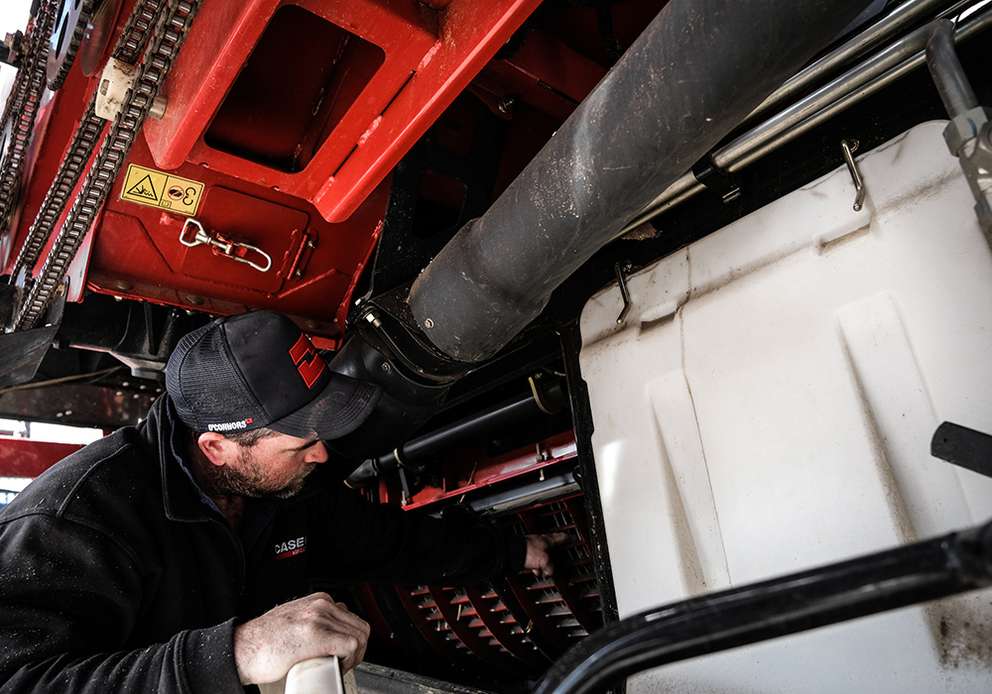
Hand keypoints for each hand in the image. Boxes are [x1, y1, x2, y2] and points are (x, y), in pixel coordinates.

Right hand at [233, 592, 369, 683]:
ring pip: (359, 636)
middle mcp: (321, 605)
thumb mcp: (295, 619)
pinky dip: (349, 660)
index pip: (352, 618)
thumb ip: (316, 620)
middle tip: (344, 663)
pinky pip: (350, 645)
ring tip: (339, 666)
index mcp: (318, 600)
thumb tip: (334, 632)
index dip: (352, 639)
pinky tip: (336, 666)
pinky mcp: (316, 635)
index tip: (344, 653)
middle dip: (356, 649)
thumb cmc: (264, 641)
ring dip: (354, 656)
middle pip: (359, 627)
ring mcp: (319, 618)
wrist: (243, 649)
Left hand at [523, 532, 568, 577]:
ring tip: (545, 570)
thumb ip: (550, 566)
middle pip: (551, 548)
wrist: (510, 553)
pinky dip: (536, 566)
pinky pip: (534, 561)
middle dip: (555, 556)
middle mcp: (540, 541)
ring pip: (542, 556)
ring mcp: (532, 547)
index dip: (567, 538)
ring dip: (544, 564)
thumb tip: (550, 571)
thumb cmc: (527, 551)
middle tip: (559, 560)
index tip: (572, 538)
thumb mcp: (544, 560)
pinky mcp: (526, 553)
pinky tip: (536, 571)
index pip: (561, 537)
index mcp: (547, 539)